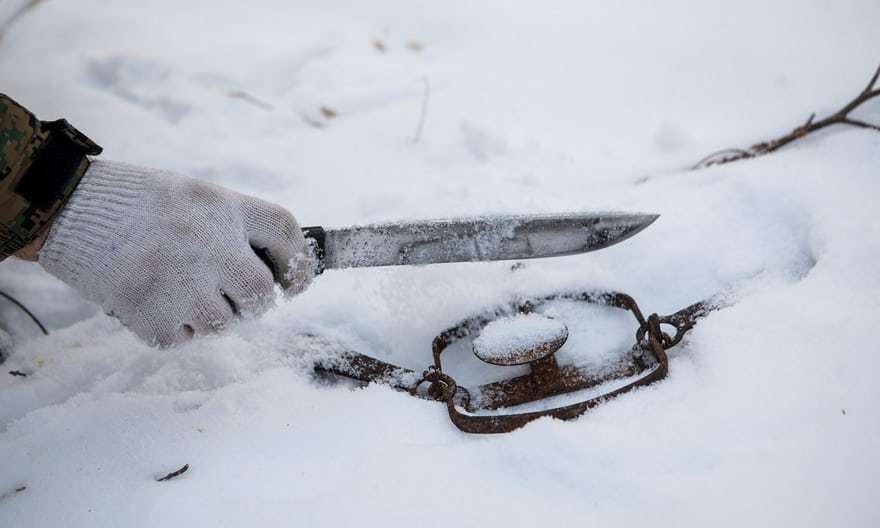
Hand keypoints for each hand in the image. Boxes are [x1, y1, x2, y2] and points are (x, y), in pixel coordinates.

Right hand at [37, 161, 312, 345]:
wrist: (67, 206)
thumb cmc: (136, 202)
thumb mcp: (193, 196)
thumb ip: (233, 226)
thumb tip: (273, 269)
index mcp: (223, 207)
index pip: (285, 232)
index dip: (300, 263)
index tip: (294, 284)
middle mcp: (209, 242)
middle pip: (261, 291)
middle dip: (254, 303)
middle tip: (236, 300)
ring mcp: (180, 280)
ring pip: (224, 323)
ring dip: (210, 316)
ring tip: (180, 293)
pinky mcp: (150, 313)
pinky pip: (181, 338)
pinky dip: (171, 329)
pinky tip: (151, 302)